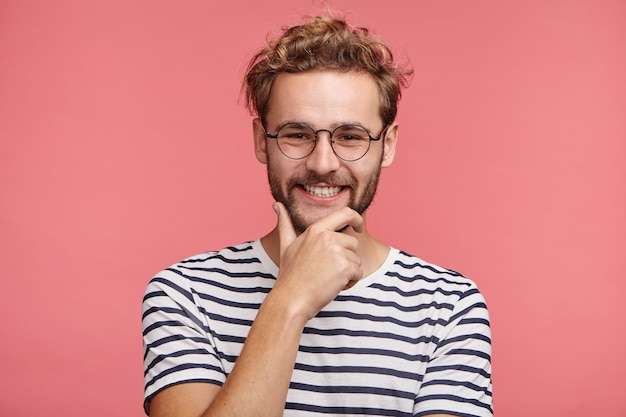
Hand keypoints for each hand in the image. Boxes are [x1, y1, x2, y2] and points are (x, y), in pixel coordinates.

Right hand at [272, 202, 363, 320]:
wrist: (291, 300)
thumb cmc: (289, 275)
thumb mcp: (286, 245)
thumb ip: (284, 224)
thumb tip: (276, 205)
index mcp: (316, 229)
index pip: (345, 213)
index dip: (356, 219)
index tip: (358, 227)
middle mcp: (328, 237)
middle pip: (353, 243)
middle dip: (346, 258)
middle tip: (327, 271)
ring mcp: (337, 251)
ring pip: (356, 260)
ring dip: (348, 272)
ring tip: (328, 279)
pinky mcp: (345, 267)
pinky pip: (359, 273)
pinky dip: (351, 282)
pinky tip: (333, 286)